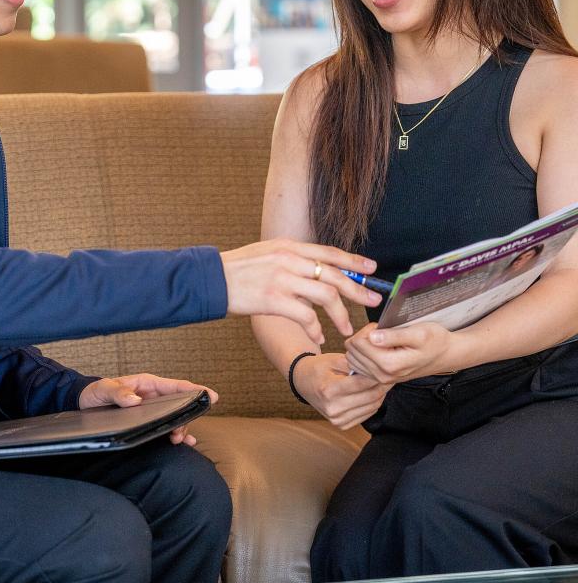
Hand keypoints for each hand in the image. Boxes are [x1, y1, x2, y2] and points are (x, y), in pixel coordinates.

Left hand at [78, 374, 216, 445]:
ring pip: (175, 417)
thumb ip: (118, 392)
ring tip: (177, 440)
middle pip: (179, 405)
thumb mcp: (104, 389)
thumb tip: (135, 400)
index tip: (211, 395)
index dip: (195, 389)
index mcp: (147, 383)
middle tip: (180, 433)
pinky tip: (185, 443)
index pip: (176, 385)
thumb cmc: (95, 392)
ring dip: (180, 428)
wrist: (84, 403)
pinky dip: (177, 434)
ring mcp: (152, 410)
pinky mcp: (146, 422)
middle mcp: (153, 396)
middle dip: (186, 417)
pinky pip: (166, 427)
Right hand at [220, 239, 380, 344]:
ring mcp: (282, 278)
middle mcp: (289, 259)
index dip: (353, 260)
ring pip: (325, 295)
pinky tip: (318, 336)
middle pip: (334, 274)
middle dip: (357, 289)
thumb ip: (290, 258)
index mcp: (289, 246)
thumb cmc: (237, 269)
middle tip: (373, 300)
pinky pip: (306, 316)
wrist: (209, 279)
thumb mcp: (266, 253)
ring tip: (347, 329)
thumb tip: (314, 269)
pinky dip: (316, 328)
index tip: (372, 269)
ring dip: (340, 315)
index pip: (329, 252)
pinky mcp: (273, 299)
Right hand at [292, 351, 391, 429]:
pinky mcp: (341, 425)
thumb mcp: (333, 359)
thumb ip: (355, 364)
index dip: (378, 374)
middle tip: (390, 374)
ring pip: (372, 406)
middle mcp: (332, 408)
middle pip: (370, 396)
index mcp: (328, 389)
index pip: (362, 383)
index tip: (386, 367)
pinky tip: (374, 392)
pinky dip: (374, 403)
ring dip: (381, 394)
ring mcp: (337, 419)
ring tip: (385, 382)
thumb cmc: (319, 368)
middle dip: (383, 384)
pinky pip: (367, 414)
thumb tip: (377, 369)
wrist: (303, 382)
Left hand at [345, 321, 453, 382]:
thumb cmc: (434, 340)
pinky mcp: (380, 378)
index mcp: (389, 364)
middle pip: (353, 351)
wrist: (444, 355)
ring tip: (381, 340)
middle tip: (381, 332)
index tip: (381, 327)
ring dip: (363, 346)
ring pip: (353, 358)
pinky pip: (359, 365)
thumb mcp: (418, 332)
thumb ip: (393, 336)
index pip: (358, 343)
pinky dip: (363, 354)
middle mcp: (382, 375)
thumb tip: (372, 337)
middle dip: (363, 337)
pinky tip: (378, 348)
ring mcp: (381, 379)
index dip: (367, 330)